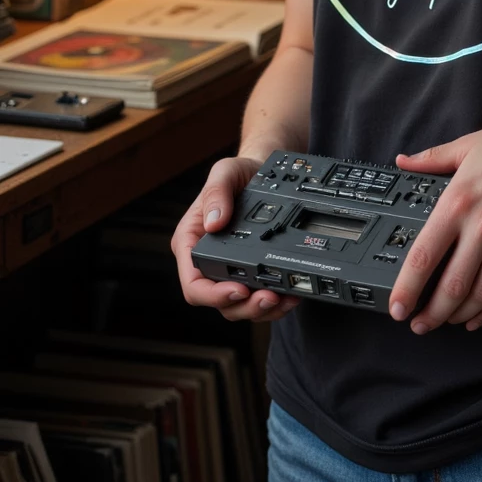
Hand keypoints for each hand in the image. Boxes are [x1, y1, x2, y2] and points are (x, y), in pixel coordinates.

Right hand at [170, 155, 299, 323]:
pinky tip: (291, 295)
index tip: (237, 290)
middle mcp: (207, 262)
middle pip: (218, 301)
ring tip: (284, 299)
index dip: (213, 295)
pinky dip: (275, 302)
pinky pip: (258, 296)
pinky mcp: (250, 272)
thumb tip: (214, 222)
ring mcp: (229, 270)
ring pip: (239, 306)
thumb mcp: (225, 172)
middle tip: (269, 298)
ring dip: (261, 309)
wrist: (261, 172)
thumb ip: (216, 194)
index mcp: (191, 243)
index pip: (193, 283)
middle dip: (244, 306)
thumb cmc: (237, 173)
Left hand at [387, 103, 481, 333]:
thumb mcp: (466, 145)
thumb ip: (431, 158)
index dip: (407, 289)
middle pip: (452, 286)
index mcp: (458, 201)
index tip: (397, 307)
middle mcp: (481, 225)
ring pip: (481, 294)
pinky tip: (479, 316)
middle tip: (419, 325)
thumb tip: (403, 161)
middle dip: (432, 314)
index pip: (425, 256)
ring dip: (460, 316)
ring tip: (446, 322)